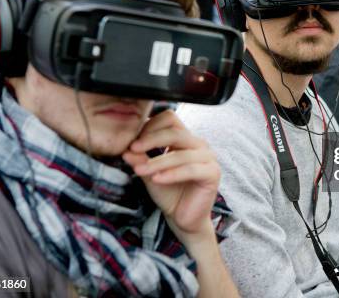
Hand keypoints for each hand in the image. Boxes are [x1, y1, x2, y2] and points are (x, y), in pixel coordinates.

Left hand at [123, 109, 220, 243]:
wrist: (182, 218)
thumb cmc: (168, 193)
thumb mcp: (149, 173)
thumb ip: (140, 159)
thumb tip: (126, 149)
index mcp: (185, 138)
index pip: (169, 119)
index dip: (150, 126)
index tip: (132, 141)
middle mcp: (198, 144)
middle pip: (175, 131)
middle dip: (151, 139)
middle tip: (132, 149)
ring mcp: (208, 158)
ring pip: (180, 152)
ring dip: (157, 161)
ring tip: (139, 171)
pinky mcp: (213, 173)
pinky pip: (190, 169)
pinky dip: (171, 174)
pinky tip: (156, 179)